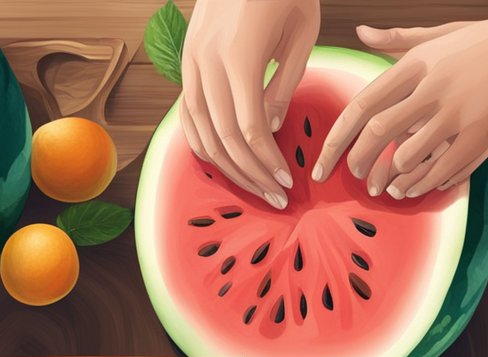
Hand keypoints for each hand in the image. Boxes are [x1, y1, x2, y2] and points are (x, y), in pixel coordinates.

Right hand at [181, 0, 320, 208]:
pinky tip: (222, 161)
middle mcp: (207, 64)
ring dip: (227, 165)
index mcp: (239, 57)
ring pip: (201, 131)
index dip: (266, 162)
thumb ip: (286, 82)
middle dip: (250, 173)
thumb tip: (270, 129)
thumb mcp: (301, 31)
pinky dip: (202, 142)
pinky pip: (187, 115)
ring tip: (252, 184)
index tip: (285, 181)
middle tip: (274, 196)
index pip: (249, 128)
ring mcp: (190, 64)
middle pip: (224, 138)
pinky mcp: (185, 62)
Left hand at [313, 14, 487, 197]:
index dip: (337, 138)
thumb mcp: (436, 36)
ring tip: (387, 187)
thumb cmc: (483, 41)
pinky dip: (424, 184)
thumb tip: (360, 32)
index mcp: (416, 65)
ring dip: (392, 178)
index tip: (325, 161)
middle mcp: (433, 89)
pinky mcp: (481, 137)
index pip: (363, 105)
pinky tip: (416, 188)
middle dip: (359, 161)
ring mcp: (458, 115)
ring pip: (408, 157)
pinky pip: (443, 171)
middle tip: (355, 175)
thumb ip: (395, 40)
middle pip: (379, 133)